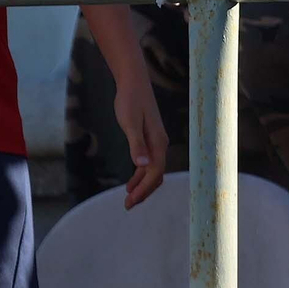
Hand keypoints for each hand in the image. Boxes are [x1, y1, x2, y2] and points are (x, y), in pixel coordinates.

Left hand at [113, 76, 167, 208]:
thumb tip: (141, 165)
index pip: (154, 173)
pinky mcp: (149, 137)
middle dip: (144, 192)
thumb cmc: (130, 100)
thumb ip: (136, 144)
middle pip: (156, 175)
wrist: (133, 81)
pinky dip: (141, 175)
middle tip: (128, 205)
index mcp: (157, 142)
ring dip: (142, 185)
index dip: (143, 189)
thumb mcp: (129, 122)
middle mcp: (160, 143)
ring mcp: (156, 141)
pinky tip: (131, 181)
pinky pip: (149, 162)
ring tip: (129, 197)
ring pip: (153, 170)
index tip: (130, 201)